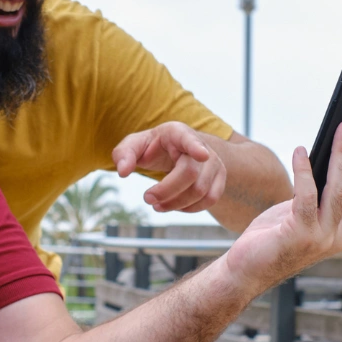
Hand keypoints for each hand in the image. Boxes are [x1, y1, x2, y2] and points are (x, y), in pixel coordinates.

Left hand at [112, 122, 227, 213]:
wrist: (176, 151)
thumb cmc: (152, 148)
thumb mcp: (135, 145)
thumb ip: (124, 154)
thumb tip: (123, 171)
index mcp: (178, 133)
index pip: (189, 139)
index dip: (196, 147)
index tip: (202, 155)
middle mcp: (201, 146)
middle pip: (189, 174)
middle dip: (166, 191)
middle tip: (147, 198)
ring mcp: (214, 162)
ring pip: (200, 191)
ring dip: (176, 204)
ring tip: (157, 205)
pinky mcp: (219, 179)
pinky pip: (210, 199)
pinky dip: (191, 208)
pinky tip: (175, 206)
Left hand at [219, 116, 341, 293]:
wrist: (247, 271)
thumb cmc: (273, 237)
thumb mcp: (303, 213)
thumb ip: (320, 193)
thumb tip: (330, 154)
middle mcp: (341, 235)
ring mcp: (322, 238)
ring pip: (339, 188)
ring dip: (341, 154)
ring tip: (340, 128)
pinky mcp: (300, 235)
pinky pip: (306, 196)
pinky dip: (304, 171)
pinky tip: (300, 151)